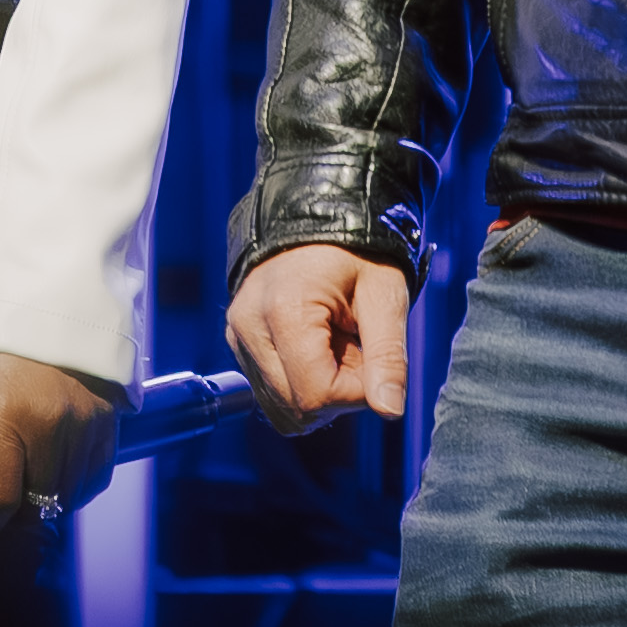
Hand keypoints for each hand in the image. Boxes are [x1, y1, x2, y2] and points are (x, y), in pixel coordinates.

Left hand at [0, 349, 118, 520]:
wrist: (36, 302)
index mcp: (4, 419)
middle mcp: (50, 425)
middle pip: (37, 506)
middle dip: (15, 511)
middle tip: (1, 497)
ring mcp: (84, 423)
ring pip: (69, 496)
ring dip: (47, 500)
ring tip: (27, 482)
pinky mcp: (107, 419)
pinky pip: (96, 477)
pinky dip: (76, 485)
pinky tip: (56, 474)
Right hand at [226, 246, 419, 435]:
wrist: (318, 216)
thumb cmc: (357, 253)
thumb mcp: (385, 295)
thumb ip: (388, 355)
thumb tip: (389, 410)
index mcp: (284, 311)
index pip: (317, 395)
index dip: (355, 391)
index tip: (371, 356)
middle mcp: (249, 326)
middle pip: (297, 407)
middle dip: (338, 391)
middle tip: (354, 346)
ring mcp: (238, 334)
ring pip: (281, 409)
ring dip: (318, 390)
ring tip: (334, 345)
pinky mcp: (237, 340)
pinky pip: (270, 394)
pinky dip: (299, 383)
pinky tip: (315, 349)